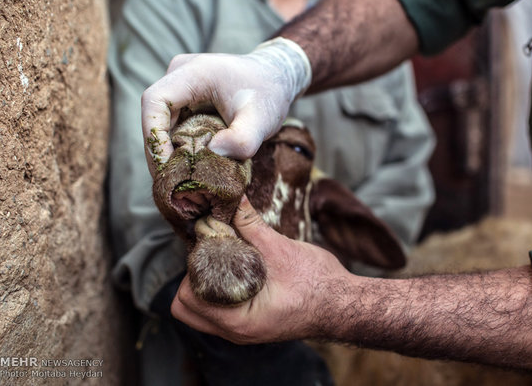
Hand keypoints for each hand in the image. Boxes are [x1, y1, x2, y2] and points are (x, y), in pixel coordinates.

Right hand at [141, 37, 310, 176]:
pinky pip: (173, 123)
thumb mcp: (262, 120)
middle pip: (154, 115)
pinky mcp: (185, 97)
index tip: (165, 166)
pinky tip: (187, 168)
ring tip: (178, 180)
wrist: (278, 78)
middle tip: (170, 183)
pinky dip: (178, 146)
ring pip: (162, 122)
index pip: (155, 101)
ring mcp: (181, 85)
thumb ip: (242, 139)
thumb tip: (211, 153)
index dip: (153, 135)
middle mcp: (180, 74)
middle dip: (159, 151)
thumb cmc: (270, 94)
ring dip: (167, 151)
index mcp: (194, 72)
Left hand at [170, 196, 350, 343]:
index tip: (210, 245)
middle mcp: (235, 332)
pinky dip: (220, 289)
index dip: (193, 268)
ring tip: (224, 258)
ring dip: (205, 284)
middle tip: (213, 252)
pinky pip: (220, 309)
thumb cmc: (317, 284)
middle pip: (187, 308)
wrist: (344, 304)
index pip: (187, 299)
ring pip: (202, 310)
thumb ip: (251, 225)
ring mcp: (242, 330)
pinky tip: (237, 267)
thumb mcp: (281, 249)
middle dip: (193, 277)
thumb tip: (234, 199)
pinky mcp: (251, 323)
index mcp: (237, 320)